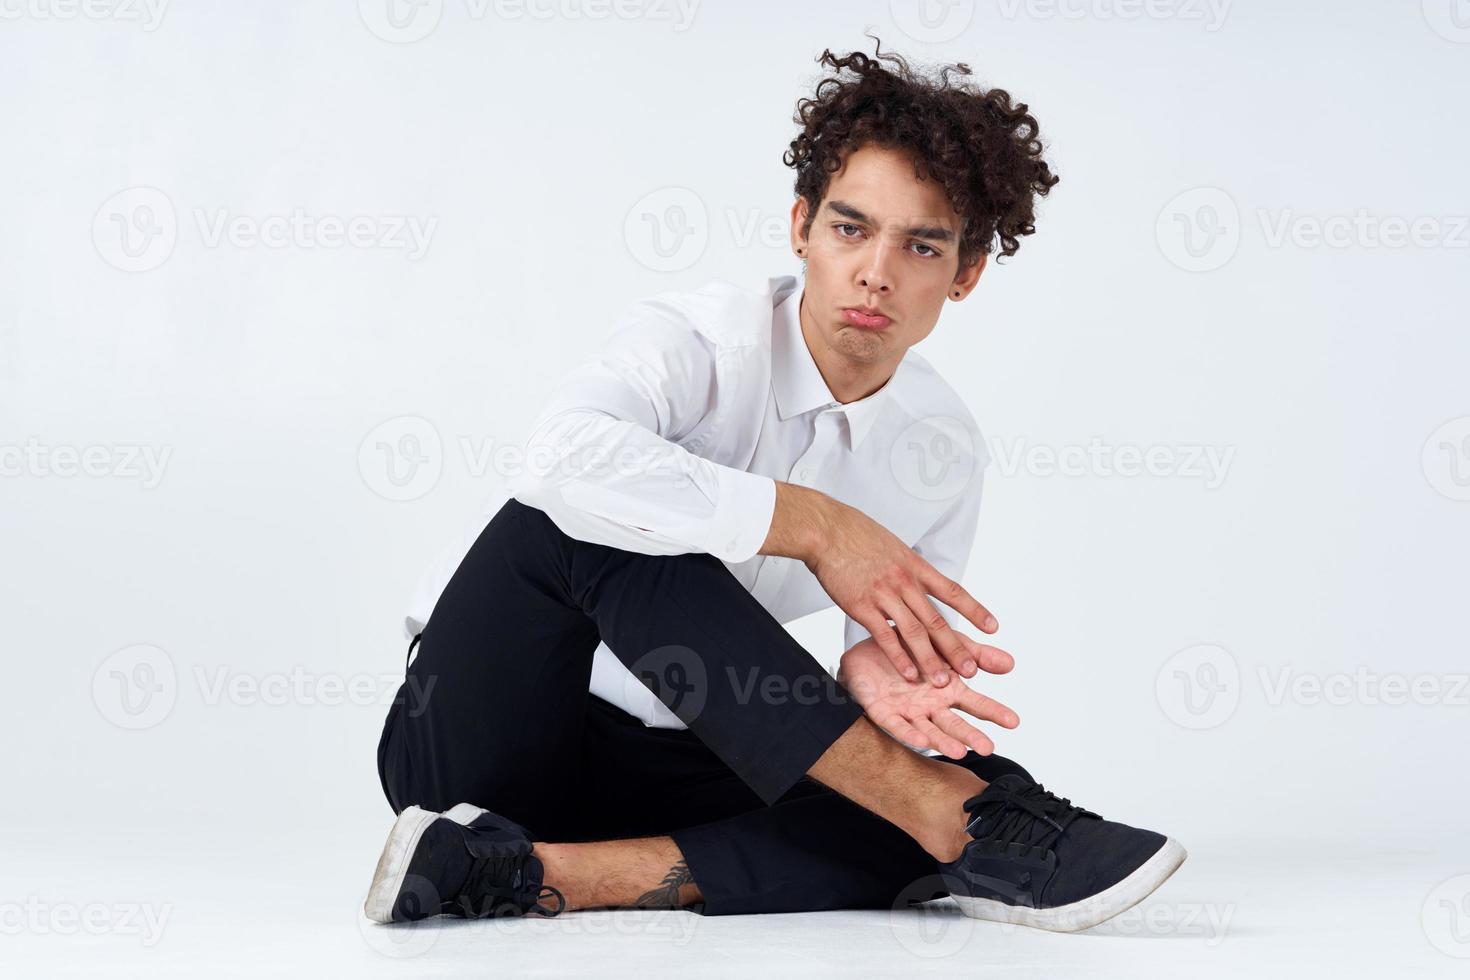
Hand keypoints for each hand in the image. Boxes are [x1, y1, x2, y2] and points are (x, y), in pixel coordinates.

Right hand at [800, 491, 998, 686]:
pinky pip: (885, 637)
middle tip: (972, 670)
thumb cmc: (855, 534)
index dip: (974, 610)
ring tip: (942, 681)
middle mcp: (905, 582)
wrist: (827, 531)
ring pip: (915, 633)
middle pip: (937, 620)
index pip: (951, 591)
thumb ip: (906, 564)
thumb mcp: (892, 544)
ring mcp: (884, 595)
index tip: (993, 626)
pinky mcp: (862, 606)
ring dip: (931, 659)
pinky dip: (899, 657)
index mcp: (915, 566)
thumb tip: (916, 574)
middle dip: (956, 648)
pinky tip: (909, 673)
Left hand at [837, 636, 1018, 758]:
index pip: (976, 704)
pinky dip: (909, 733)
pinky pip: (897, 726)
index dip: (994, 712)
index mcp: (949, 690)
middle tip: (988, 748)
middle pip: (954, 724)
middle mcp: (932, 706)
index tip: (1014, 721)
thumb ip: (975, 654)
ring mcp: (909, 712)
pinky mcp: (884, 712)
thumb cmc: (910, 648)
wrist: (869, 645)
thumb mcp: (946, 644)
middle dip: (970, 736)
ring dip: (943, 742)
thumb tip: (1011, 663)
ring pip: (928, 730)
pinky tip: (920, 740)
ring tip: (959, 752)